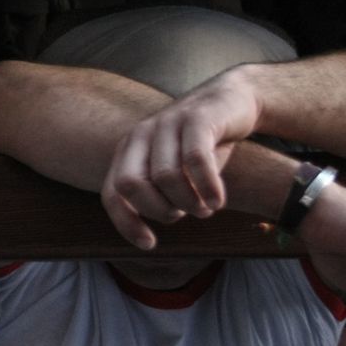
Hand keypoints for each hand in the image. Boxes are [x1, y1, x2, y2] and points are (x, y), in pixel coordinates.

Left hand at [101, 71, 260, 247]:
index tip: (150, 244)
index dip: (126, 223)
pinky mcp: (197, 117)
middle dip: (159, 210)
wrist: (233, 101)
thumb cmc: (200, 145)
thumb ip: (155, 193)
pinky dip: (207, 187)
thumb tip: (144, 237)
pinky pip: (195, 160)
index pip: (112, 193)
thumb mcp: (173, 169)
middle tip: (184, 213)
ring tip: (207, 207)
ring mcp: (167, 123)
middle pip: (131, 184)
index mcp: (128, 150)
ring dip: (189, 202)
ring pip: (166, 176)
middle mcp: (141, 134)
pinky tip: (218, 200)